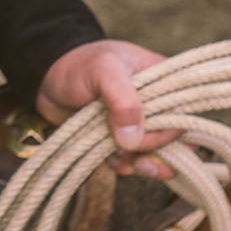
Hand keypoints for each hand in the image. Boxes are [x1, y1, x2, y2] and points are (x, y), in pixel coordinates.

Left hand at [35, 39, 177, 178]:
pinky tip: (112, 160)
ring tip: (121, 159)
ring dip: (139, 162)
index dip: (173, 130)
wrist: (45, 78)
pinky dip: (124, 164)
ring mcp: (136, 122)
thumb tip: (134, 138)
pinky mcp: (119, 138)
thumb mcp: (103, 70)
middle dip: (155, 150)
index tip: (152, 138)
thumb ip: (123, 99)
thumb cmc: (78, 65)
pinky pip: (131, 159)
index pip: (184, 110)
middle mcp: (154, 102)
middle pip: (172, 137)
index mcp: (161, 79)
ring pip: (153, 152)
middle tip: (136, 153)